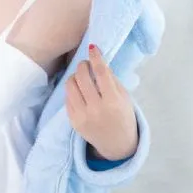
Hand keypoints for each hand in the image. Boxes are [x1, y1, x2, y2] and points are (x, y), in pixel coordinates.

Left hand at [64, 44, 137, 160]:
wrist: (117, 144)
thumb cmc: (123, 116)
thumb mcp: (124, 97)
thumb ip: (111, 79)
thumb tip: (97, 60)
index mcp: (113, 102)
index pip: (101, 73)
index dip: (96, 58)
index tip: (92, 48)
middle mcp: (96, 109)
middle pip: (82, 77)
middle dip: (83, 65)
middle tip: (86, 64)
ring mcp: (82, 116)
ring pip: (70, 85)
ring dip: (75, 76)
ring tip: (81, 77)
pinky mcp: (73, 121)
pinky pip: (67, 98)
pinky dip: (72, 90)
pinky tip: (79, 91)